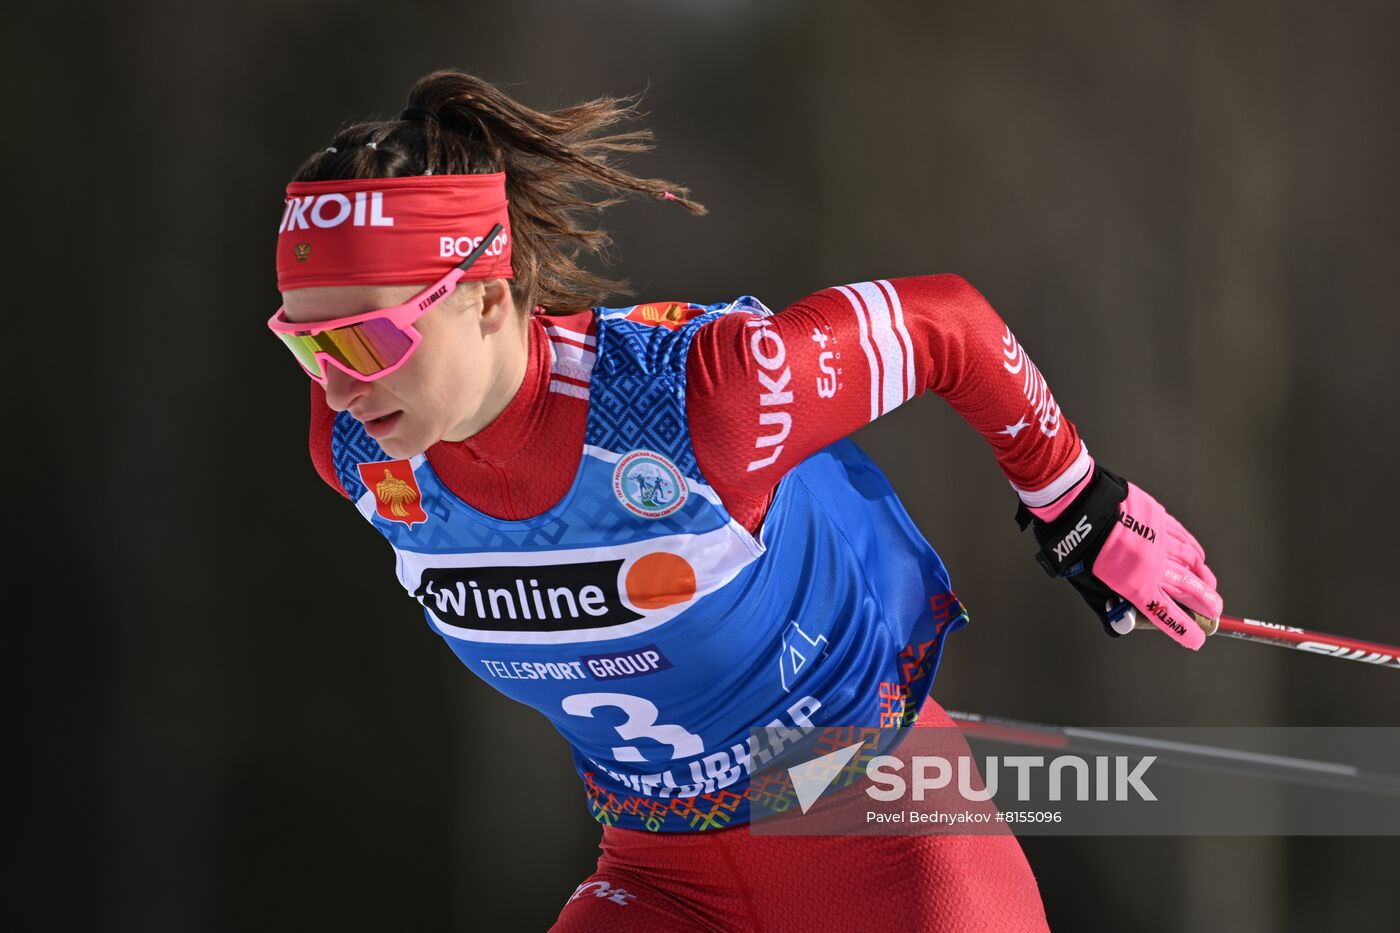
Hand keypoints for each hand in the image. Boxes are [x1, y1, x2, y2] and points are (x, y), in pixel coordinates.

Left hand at [1016, 466, 1223, 649]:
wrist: (1081, 507)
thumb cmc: (1079, 548)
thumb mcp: (1087, 585)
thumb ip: (1107, 606)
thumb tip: (1121, 624)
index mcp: (1137, 587)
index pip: (1166, 615)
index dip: (1184, 630)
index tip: (1196, 639)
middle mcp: (1156, 568)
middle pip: (1190, 591)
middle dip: (1206, 605)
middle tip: (1215, 613)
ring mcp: (1162, 543)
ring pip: (1193, 565)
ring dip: (1205, 580)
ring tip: (1211, 588)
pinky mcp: (1162, 522)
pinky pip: (1186, 541)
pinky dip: (1196, 553)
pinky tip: (1199, 558)